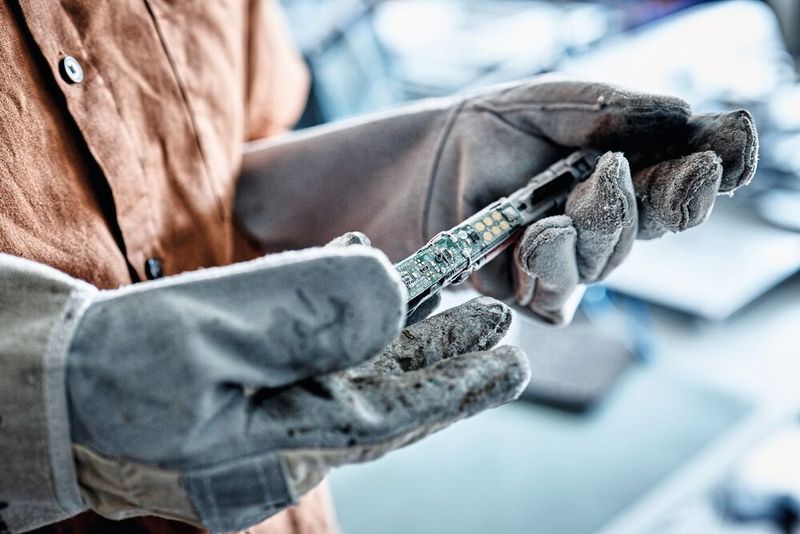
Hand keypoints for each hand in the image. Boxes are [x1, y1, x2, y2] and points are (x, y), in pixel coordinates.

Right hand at [67, 236, 528, 530]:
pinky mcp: (258, 390)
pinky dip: (357, 331)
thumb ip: (298, 315)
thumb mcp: (205, 336)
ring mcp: (275, 416)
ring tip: (466, 310)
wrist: (57, 381)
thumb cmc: (116, 368)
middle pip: (387, 398)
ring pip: (360, 377)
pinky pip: (323, 362)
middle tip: (504, 327)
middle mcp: (291, 438)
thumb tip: (389, 294)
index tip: (508, 361)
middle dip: (448, 362)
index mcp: (284, 443)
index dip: (453, 389)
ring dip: (413, 343)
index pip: (389, 417)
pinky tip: (383, 297)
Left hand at [423, 80, 758, 322]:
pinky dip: (549, 266)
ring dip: (601, 227)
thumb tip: (681, 115)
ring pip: (606, 260)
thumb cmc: (494, 131)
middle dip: (672, 197)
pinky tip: (538, 238)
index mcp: (628, 172)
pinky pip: (555, 295)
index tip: (733, 149)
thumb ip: (610, 112)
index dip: (711, 167)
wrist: (430, 162)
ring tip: (575, 203)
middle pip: (656, 222)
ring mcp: (573, 259)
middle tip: (688, 170)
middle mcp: (609, 220)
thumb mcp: (554, 108)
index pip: (681, 176)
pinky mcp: (530, 291)